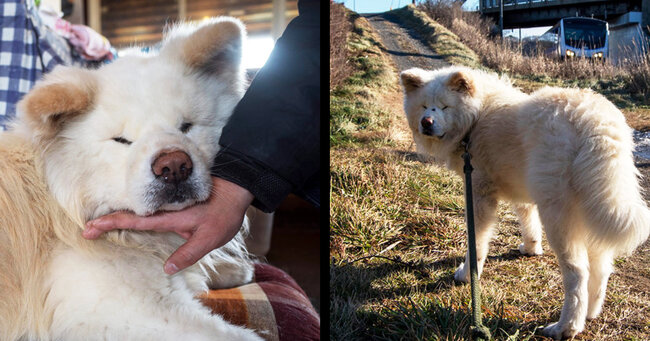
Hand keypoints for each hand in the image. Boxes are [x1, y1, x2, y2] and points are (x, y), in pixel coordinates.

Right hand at [83, 177, 253, 274]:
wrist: (237, 189)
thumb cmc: (224, 213)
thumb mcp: (210, 238)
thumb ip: (188, 253)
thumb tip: (166, 268)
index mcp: (169, 217)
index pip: (134, 221)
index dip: (111, 224)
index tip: (90, 229)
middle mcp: (165, 209)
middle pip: (130, 215)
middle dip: (107, 221)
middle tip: (88, 229)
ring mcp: (170, 206)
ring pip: (139, 211)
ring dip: (120, 217)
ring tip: (101, 224)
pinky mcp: (177, 205)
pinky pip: (151, 210)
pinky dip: (136, 214)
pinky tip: (130, 218)